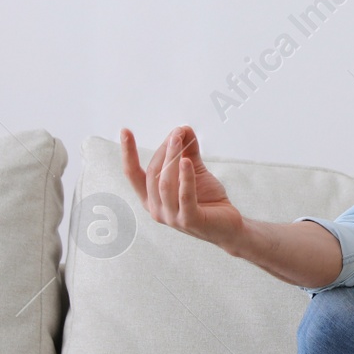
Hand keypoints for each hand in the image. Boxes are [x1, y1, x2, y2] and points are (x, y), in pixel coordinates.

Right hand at [120, 125, 244, 248]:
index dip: (128, 153)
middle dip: (163, 150)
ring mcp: (171, 217)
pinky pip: (185, 196)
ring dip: (172, 158)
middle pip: (153, 174)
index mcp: (151, 198)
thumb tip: (183, 128)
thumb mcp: (195, 172)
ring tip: (179, 139)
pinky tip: (187, 162)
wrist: (228, 225)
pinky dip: (185, 177)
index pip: (133, 174)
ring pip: (165, 183)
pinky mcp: (189, 220)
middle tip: (176, 133)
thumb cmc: (208, 199)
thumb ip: (188, 151)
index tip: (125, 130)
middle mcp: (156, 209)